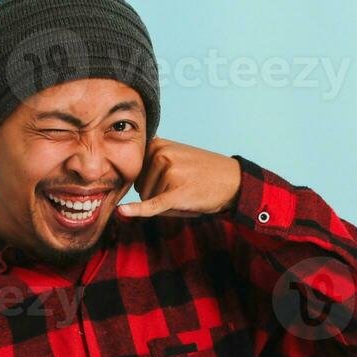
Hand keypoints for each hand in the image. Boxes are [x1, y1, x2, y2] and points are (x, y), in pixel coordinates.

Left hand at [116, 137, 240, 218]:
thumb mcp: (175, 154)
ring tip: (186, 190)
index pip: (137, 173)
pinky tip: (123, 212)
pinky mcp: (175, 192)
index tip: (169, 177)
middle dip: (157, 192)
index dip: (151, 182)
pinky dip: (138, 211)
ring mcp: (168, 171)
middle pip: (140, 186)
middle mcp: (160, 154)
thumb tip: (126, 176)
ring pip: (148, 199)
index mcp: (155, 143)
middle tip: (181, 185)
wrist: (232, 181)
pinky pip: (153, 205)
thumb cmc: (201, 172)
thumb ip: (151, 160)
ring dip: (165, 202)